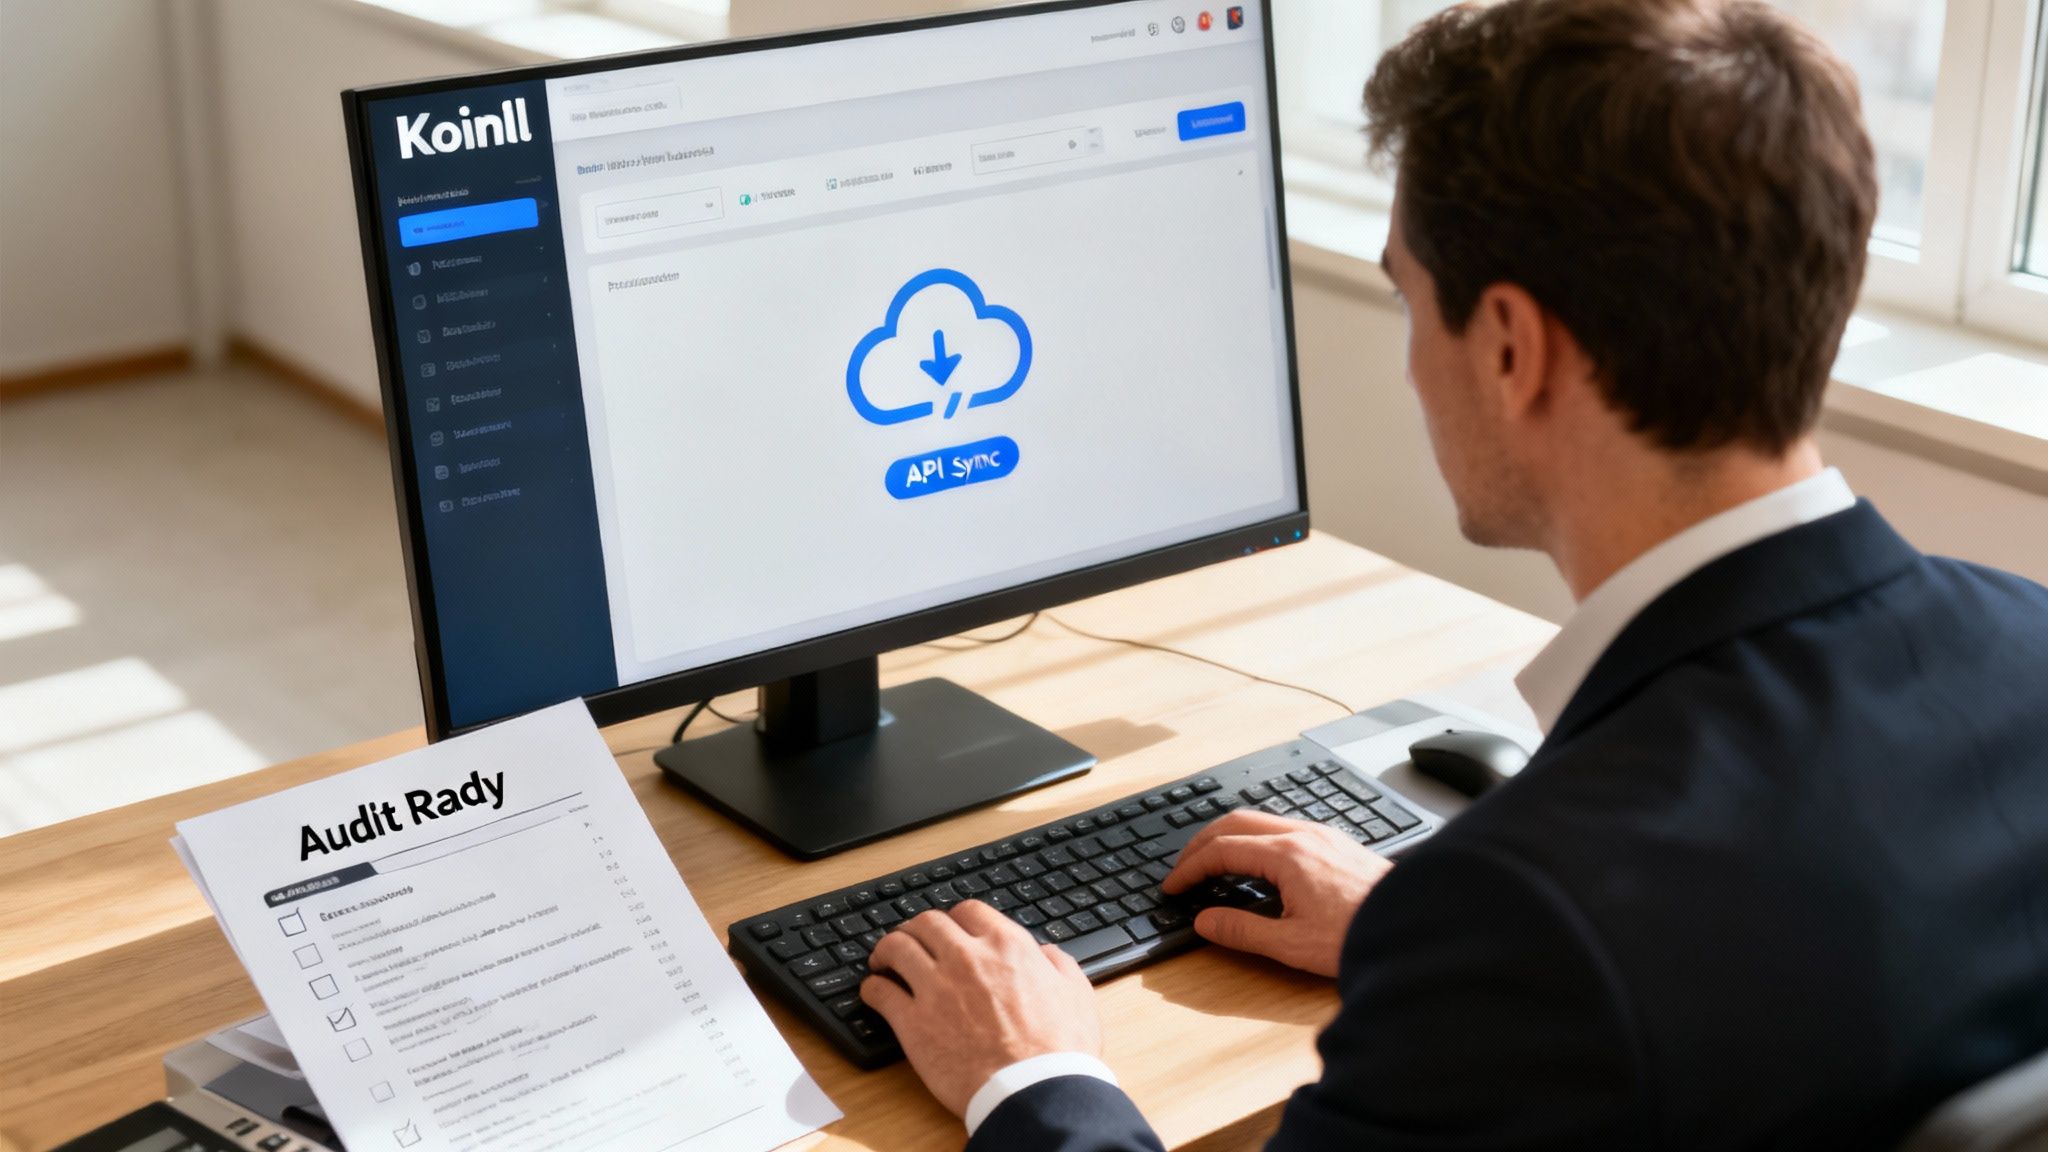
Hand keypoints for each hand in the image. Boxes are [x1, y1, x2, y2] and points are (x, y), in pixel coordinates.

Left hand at [860, 900, 1102, 1117]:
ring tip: (883, 959)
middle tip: (911, 939)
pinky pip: (879, 991)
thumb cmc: (1058, 1050)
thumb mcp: (1076, 994)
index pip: (968, 911)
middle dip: (916, 928)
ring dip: (886, 949)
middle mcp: (966, 957)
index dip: (955, 918)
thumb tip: (1047, 954)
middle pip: (926, 922)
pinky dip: (872, 988)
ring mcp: (935, 987)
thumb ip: (1058, 965)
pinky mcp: (913, 1022)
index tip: (951, 928)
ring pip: (896, 947)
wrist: (1034, 1090)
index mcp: (1005, 946)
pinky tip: (874, 992)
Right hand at [1161, 809, 1393, 976]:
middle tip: (1184, 867)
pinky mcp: (1336, 844)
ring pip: (1261, 820)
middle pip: (1236, 822)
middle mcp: (1304, 836)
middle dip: (1202, 842)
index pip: (1222, 850)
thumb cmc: (1361, 935)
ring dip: (1229, 837)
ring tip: (1213, 863)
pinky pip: (1283, 827)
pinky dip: (1255, 838)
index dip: (1190, 868)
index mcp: (1287, 856)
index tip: (1173, 886)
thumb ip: (1243, 930)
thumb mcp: (1292, 944)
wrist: (1414, 928)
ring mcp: (1322, 835)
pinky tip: (1256, 862)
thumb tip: (1206, 921)